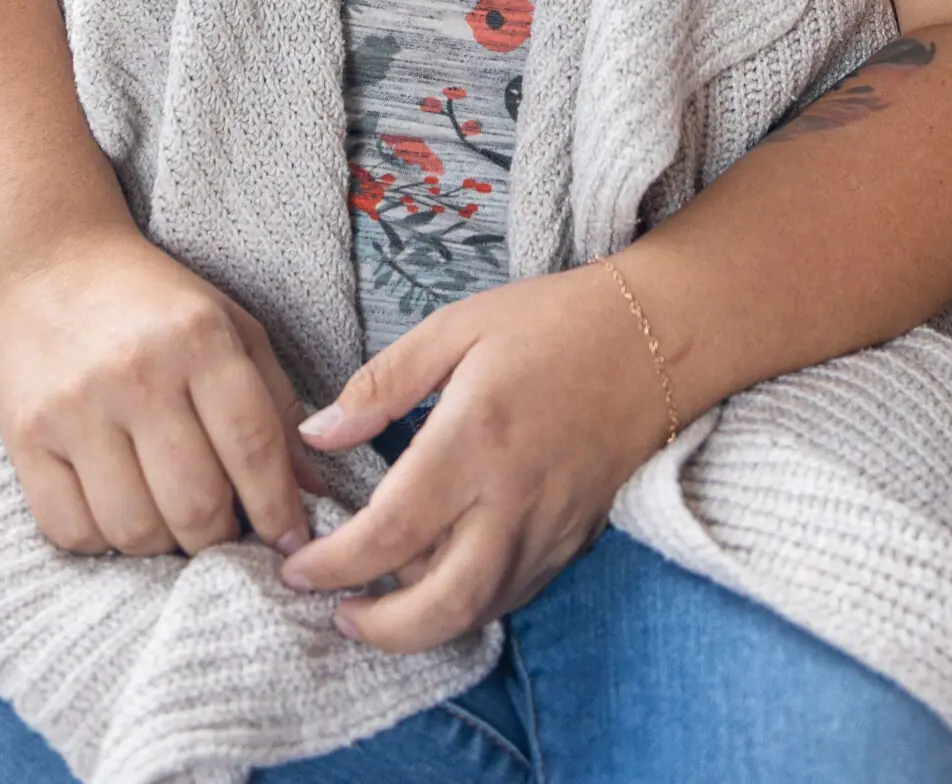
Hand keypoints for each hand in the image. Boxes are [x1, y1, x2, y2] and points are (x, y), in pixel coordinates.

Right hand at [0, 222, 323, 557]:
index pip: (253, 447)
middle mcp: (138, 373)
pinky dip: (104, 542)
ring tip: (173, 524)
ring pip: (135, 528)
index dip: (279, 509)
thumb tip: (312, 494)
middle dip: (221, 538)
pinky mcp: (24, 436)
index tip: (290, 542)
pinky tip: (119, 515)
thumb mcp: (231, 327)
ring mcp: (76, 408)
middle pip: (195, 502)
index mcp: (200, 339)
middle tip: (225, 533)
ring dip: (164, 546)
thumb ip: (276, 404)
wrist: (52, 262)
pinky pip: (71, 530)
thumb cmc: (154, 303)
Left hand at [278, 264, 672, 650]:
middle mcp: (513, 500)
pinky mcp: (574, 541)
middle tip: (335, 614)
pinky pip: (513, 596)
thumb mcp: (457, 327)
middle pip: (439, 607)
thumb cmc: (553, 322)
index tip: (295, 568)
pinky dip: (468, 606)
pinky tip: (439, 582)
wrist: (656, 338)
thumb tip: (317, 434)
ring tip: (376, 605)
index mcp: (474, 440)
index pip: (389, 533)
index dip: (333, 564)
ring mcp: (549, 529)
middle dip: (378, 630)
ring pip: (478, 613)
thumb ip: (382, 383)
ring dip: (420, 627)